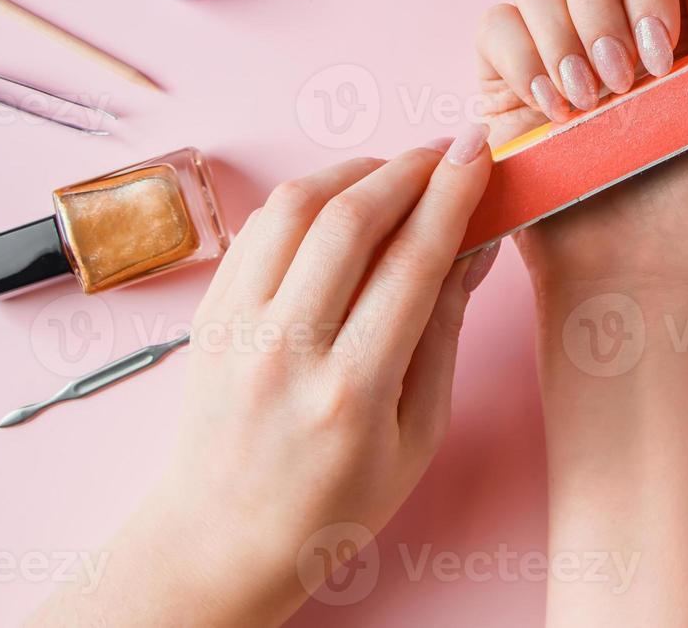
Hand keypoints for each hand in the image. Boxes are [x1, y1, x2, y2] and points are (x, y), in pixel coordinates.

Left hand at [31, 134, 495, 626]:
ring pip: (293, 207)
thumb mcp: (418, 434)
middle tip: (447, 150)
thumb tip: (472, 246)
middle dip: (408, 168)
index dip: (453, 194)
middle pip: (349, 219)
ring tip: (394, 173)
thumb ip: (442, 333)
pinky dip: (306, 199)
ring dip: (353, 172)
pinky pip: (258, 228)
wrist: (224, 537)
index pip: (411, 262)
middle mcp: (284, 349)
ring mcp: (235, 327)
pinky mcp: (207, 314)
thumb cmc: (334, 501)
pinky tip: (340, 204)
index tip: (479, 152)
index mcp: (351, 392)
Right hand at [475, 0, 687, 292]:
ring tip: (588, 103)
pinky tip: (553, 110)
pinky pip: (493, 24)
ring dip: (561, 29)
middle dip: (602, 3)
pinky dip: (522, 59)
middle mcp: (611, 12)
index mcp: (675, 8)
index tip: (664, 54)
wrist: (644, 270)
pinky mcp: (503, 79)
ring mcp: (554, 40)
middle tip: (623, 81)